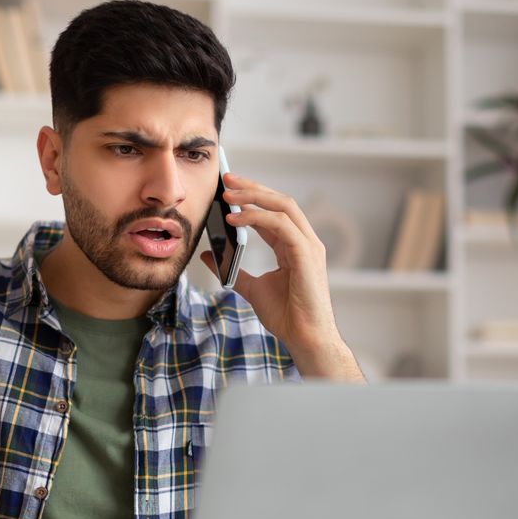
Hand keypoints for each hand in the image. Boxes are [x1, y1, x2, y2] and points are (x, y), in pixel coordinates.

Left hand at [200, 173, 361, 379]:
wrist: (304, 339)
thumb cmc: (287, 317)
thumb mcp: (251, 288)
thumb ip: (233, 269)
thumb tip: (209, 255)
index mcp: (294, 247)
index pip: (274, 212)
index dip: (253, 197)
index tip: (228, 188)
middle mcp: (305, 242)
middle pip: (280, 201)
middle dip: (253, 187)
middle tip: (227, 179)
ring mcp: (308, 246)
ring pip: (283, 206)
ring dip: (254, 196)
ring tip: (228, 195)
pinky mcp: (306, 254)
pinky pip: (281, 225)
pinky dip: (257, 218)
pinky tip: (235, 219)